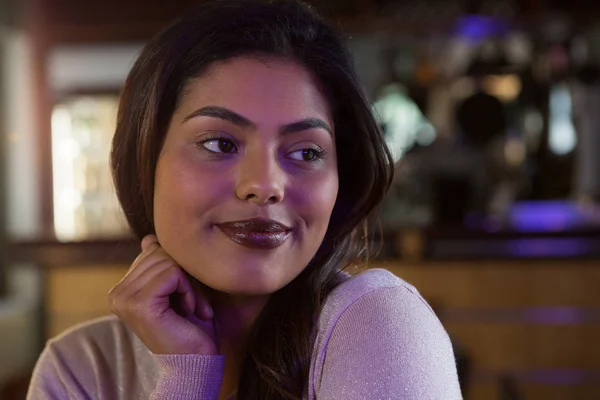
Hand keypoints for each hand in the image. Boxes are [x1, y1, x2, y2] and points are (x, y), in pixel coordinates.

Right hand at [108, 234, 217, 354]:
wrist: (196, 361)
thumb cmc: (189, 326)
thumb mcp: (175, 288)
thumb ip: (159, 265)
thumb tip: (147, 239)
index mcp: (120, 289)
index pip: (153, 251)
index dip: (178, 269)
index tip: (184, 298)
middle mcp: (116, 294)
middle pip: (161, 253)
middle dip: (186, 276)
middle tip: (192, 305)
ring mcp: (124, 299)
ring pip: (169, 262)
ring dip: (191, 286)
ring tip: (191, 309)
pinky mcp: (139, 304)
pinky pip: (173, 274)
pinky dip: (190, 291)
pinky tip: (189, 311)